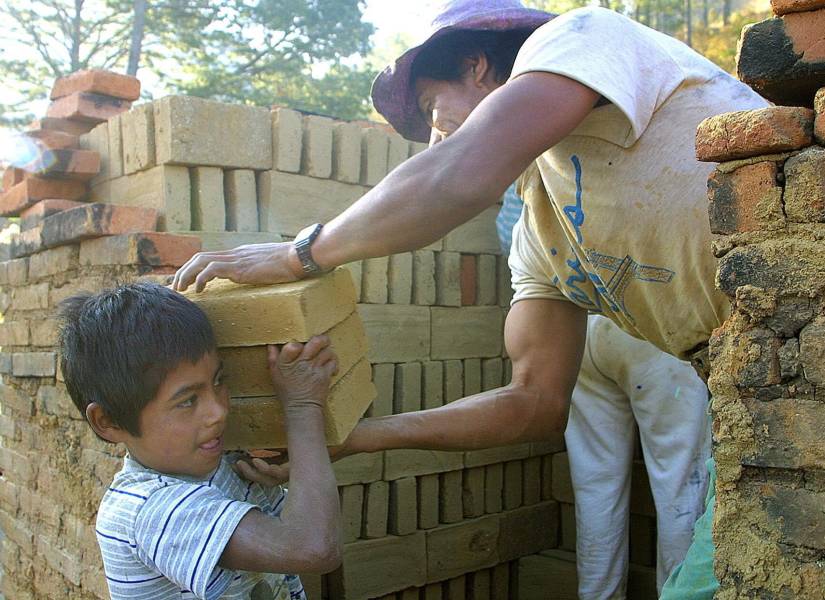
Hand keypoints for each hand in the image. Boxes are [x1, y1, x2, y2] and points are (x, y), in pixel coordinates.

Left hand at [171, 242, 303, 291]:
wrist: (299, 256)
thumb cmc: (291, 263)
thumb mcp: (270, 266)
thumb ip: (259, 270)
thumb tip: (258, 278)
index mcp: (240, 254)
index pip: (209, 257)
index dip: (193, 268)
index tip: (185, 282)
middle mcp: (235, 254)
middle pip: (199, 256)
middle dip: (183, 271)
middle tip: (175, 288)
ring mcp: (237, 259)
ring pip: (200, 260)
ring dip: (186, 275)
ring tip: (181, 290)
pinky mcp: (241, 268)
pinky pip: (213, 269)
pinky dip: (200, 278)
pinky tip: (198, 290)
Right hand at [232, 434, 364, 485]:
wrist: (357, 436)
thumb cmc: (337, 430)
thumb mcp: (310, 426)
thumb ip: (296, 425)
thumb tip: (278, 412)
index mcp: (300, 463)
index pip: (272, 473)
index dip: (256, 471)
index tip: (242, 462)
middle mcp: (301, 471)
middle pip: (269, 480)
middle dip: (251, 475)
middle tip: (237, 466)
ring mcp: (303, 472)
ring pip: (272, 480)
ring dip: (256, 474)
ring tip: (245, 464)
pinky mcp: (306, 469)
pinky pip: (281, 475)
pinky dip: (267, 470)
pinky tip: (258, 461)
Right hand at [269, 336, 337, 412]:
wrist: (302, 408)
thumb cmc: (288, 391)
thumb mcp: (275, 374)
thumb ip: (273, 358)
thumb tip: (271, 345)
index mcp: (286, 363)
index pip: (293, 345)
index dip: (297, 342)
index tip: (299, 345)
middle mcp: (301, 364)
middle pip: (316, 342)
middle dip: (320, 339)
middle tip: (320, 342)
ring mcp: (315, 369)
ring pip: (327, 351)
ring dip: (327, 351)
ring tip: (324, 354)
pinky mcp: (325, 375)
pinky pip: (333, 362)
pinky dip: (333, 362)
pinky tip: (329, 365)